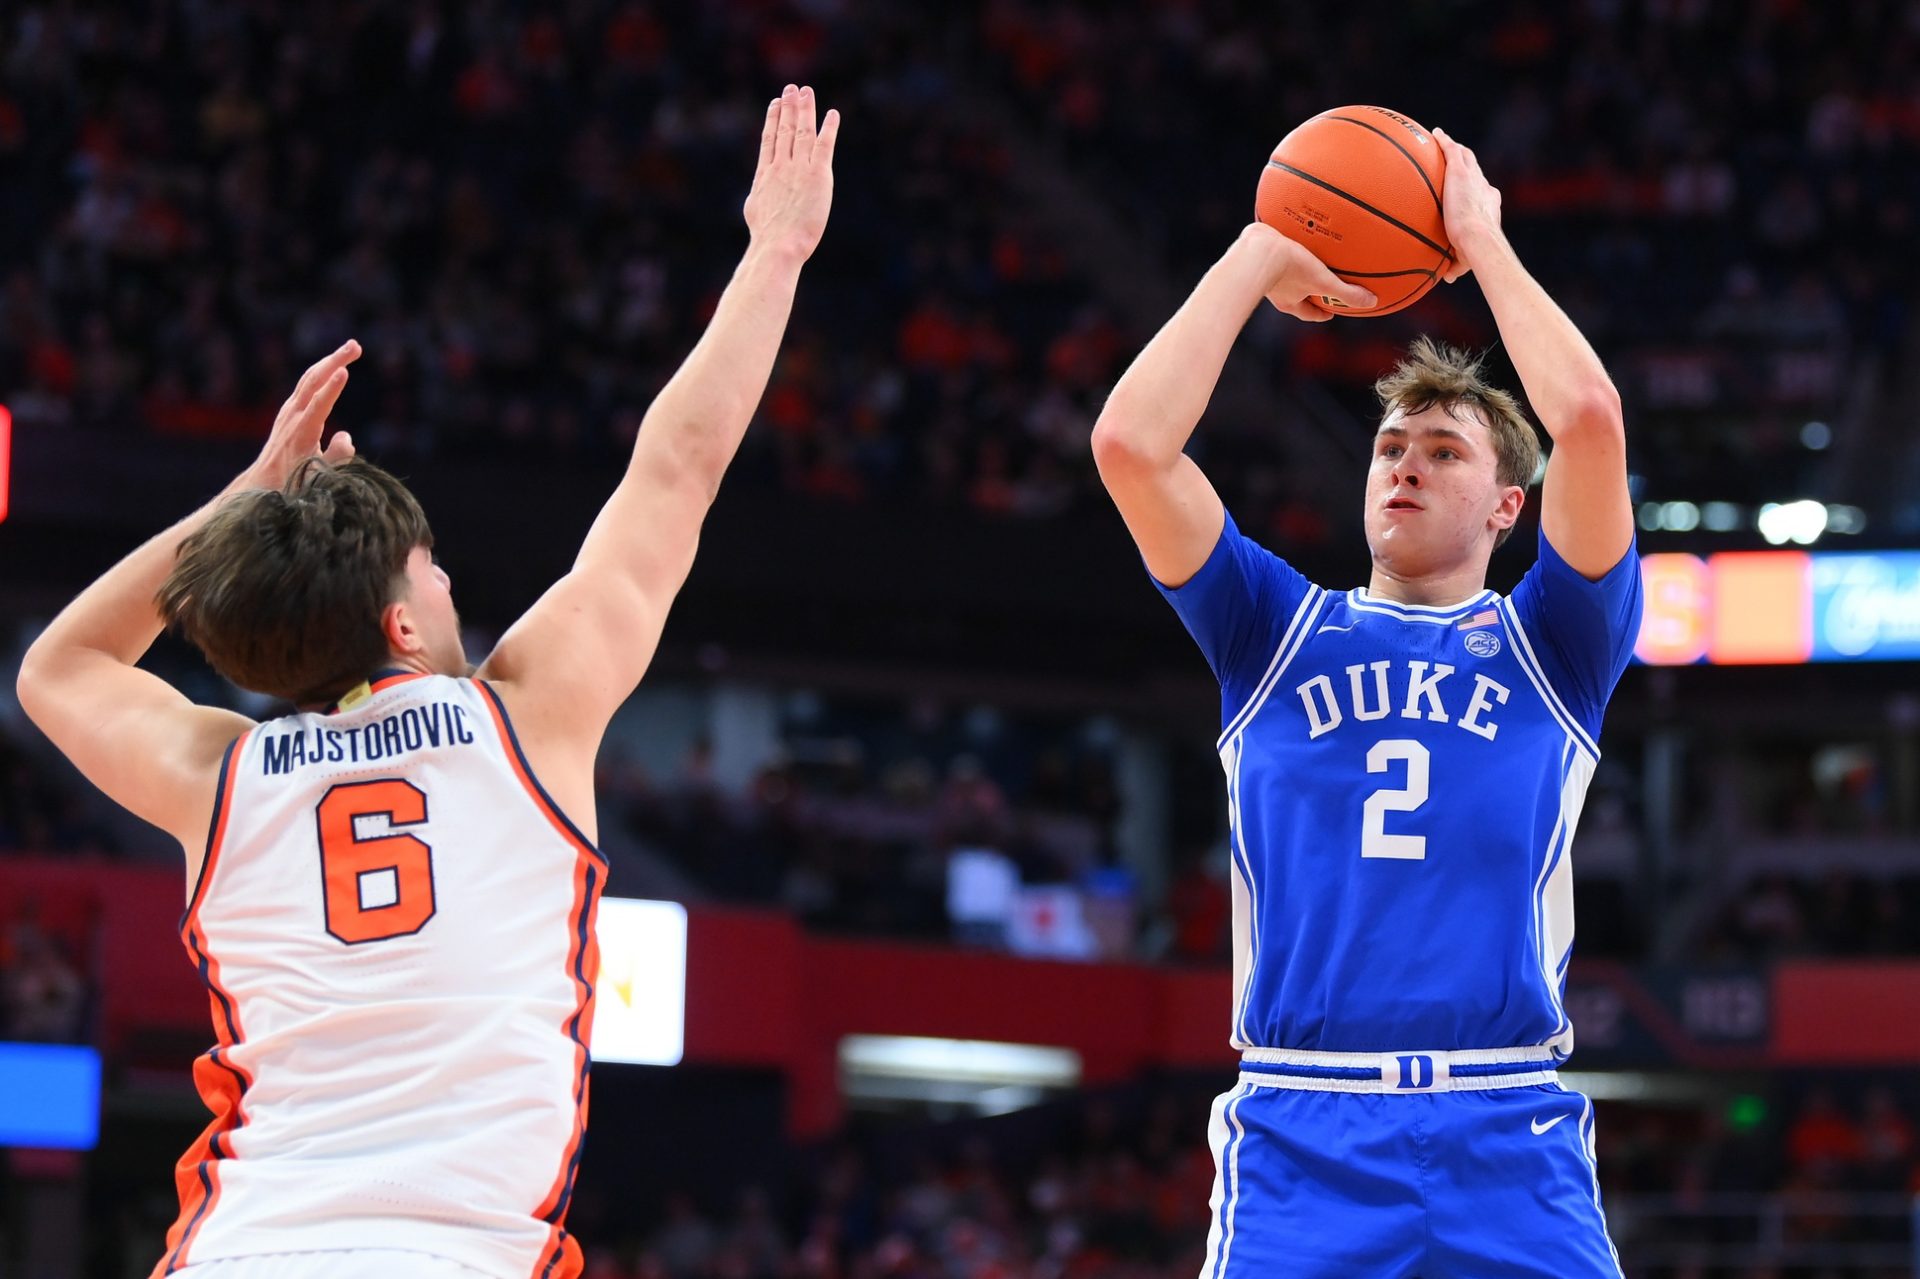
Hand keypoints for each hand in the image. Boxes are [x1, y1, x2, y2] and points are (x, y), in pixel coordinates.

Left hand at [245, 340, 359, 489]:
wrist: (264, 481)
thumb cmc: (295, 482)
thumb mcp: (319, 477)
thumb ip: (336, 457)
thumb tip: (346, 436)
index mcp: (302, 433)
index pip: (318, 405)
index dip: (332, 388)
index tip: (345, 371)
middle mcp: (292, 417)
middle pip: (313, 381)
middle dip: (335, 360)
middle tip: (356, 346)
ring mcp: (289, 410)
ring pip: (310, 378)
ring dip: (330, 360)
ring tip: (352, 348)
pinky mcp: (290, 410)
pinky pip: (307, 384)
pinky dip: (322, 370)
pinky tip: (333, 364)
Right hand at [744, 84, 838, 261]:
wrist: (778, 244)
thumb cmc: (766, 234)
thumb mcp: (754, 208)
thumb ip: (760, 193)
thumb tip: (757, 192)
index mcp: (765, 173)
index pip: (770, 139)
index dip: (773, 118)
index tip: (776, 103)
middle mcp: (781, 166)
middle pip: (785, 129)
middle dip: (789, 106)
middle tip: (792, 88)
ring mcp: (799, 169)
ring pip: (802, 132)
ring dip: (805, 110)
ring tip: (806, 92)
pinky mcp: (818, 176)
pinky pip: (824, 146)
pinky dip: (829, 128)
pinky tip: (832, 114)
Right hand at [1240, 223, 1376, 321]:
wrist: (1258, 248)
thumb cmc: (1290, 268)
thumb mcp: (1324, 282)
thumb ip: (1347, 293)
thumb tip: (1372, 302)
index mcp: (1289, 301)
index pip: (1308, 313)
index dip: (1321, 314)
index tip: (1331, 312)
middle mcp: (1276, 289)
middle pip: (1297, 294)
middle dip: (1310, 291)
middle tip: (1322, 285)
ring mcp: (1266, 271)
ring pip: (1287, 273)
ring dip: (1299, 268)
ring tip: (1310, 256)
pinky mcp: (1261, 252)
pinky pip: (1279, 249)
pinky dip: (1289, 245)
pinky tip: (1297, 231)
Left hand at [1431, 128, 1502, 282]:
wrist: (1476, 237)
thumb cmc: (1474, 251)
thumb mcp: (1464, 259)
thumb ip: (1455, 265)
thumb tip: (1447, 278)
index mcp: (1488, 204)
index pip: (1482, 192)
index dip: (1476, 188)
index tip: (1469, 187)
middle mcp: (1484, 187)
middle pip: (1475, 170)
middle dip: (1467, 164)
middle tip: (1458, 160)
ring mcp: (1473, 176)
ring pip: (1465, 156)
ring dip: (1456, 148)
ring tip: (1445, 141)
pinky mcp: (1460, 170)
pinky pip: (1451, 149)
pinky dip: (1444, 140)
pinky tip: (1434, 133)